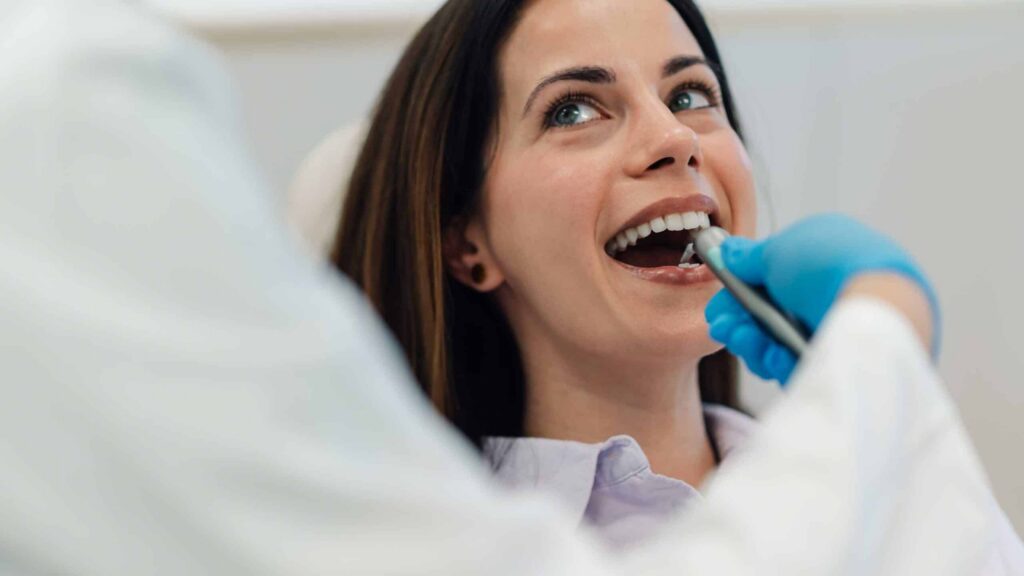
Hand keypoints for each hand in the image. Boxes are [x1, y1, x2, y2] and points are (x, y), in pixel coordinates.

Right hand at [705, 213, 939, 383]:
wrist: (875, 311)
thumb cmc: (830, 267)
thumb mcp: (778, 250)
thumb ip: (747, 257)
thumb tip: (728, 253)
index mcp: (825, 256)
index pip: (774, 277)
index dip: (742, 289)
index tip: (720, 300)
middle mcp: (832, 291)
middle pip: (770, 313)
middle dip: (740, 320)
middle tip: (722, 325)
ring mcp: (837, 329)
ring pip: (778, 342)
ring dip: (753, 341)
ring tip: (743, 338)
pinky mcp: (840, 363)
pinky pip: (796, 365)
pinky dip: (780, 360)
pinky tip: (777, 354)